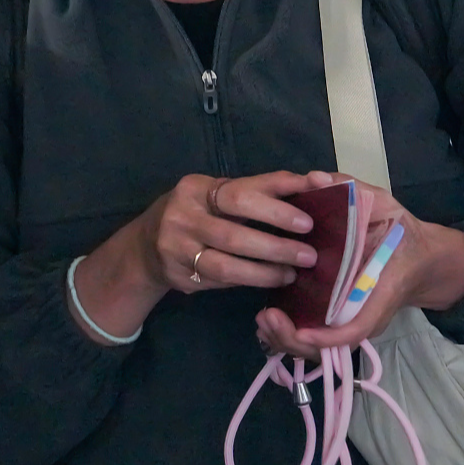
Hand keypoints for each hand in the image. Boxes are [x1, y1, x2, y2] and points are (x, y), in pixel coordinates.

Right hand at [68, 169, 329, 345]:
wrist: (145, 247)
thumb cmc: (197, 214)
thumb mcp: (218, 195)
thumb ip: (261, 191)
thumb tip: (318, 182)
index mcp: (196, 187)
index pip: (241, 191)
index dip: (278, 199)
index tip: (309, 215)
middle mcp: (182, 215)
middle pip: (234, 231)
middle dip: (275, 243)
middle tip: (309, 252)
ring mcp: (176, 247)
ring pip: (226, 264)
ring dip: (264, 271)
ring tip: (292, 273)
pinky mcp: (178, 275)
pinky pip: (218, 281)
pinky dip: (247, 282)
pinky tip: (269, 281)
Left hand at [255, 174, 463, 359]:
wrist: (419, 256)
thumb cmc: (397, 232)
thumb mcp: (382, 204)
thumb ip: (350, 190)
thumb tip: (315, 178)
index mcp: (377, 292)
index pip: (354, 328)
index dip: (326, 337)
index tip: (297, 329)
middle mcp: (363, 314)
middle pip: (328, 346)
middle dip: (294, 339)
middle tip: (266, 318)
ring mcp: (352, 320)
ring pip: (319, 347)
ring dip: (286, 340)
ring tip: (262, 320)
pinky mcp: (341, 318)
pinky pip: (314, 337)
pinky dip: (289, 334)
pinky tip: (268, 321)